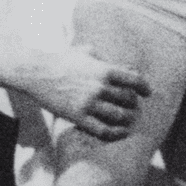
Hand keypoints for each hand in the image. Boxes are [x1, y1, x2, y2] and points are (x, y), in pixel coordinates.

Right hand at [19, 43, 151, 141]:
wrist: (38, 73)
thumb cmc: (64, 59)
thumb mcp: (88, 52)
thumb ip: (108, 60)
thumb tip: (127, 69)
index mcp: (104, 70)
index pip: (135, 80)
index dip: (145, 87)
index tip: (147, 92)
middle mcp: (99, 87)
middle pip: (128, 99)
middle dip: (134, 103)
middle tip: (134, 106)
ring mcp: (89, 103)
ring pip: (119, 116)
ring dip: (128, 118)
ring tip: (129, 119)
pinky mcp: (78, 117)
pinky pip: (102, 130)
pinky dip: (115, 133)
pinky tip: (120, 132)